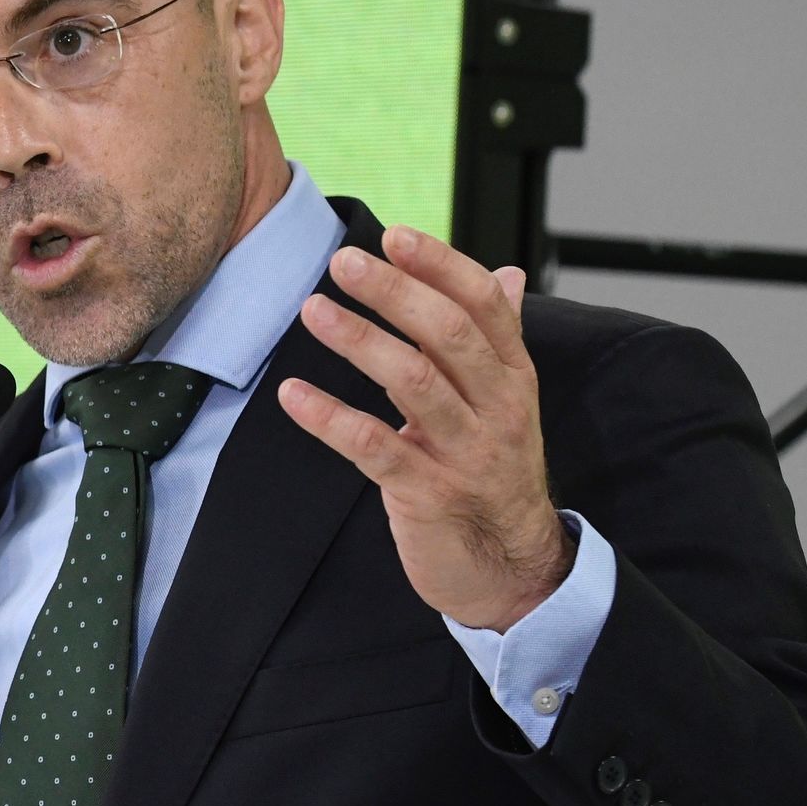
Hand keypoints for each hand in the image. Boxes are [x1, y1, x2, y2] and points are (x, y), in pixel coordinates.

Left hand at [278, 226, 571, 632]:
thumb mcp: (504, 404)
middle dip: (394, 292)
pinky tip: (293, 394)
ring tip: (312, 310)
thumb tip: (505, 274)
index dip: (441, 265)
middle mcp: (496, 408)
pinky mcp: (427, 494)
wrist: (509, 571)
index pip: (484, 305)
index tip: (395, 234)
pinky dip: (329, 418)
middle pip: (448, 334)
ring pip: (413, 382)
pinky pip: (374, 447)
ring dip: (358, 341)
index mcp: (513, 377)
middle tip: (343, 262)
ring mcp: (464, 452)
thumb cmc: (492, 476)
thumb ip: (495, 341)